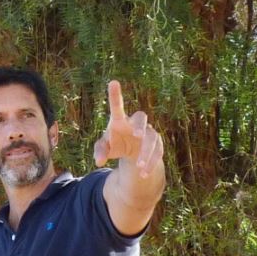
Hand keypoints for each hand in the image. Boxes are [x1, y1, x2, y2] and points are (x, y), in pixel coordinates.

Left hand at [93, 80, 165, 225]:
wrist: (133, 154)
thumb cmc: (116, 144)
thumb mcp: (105, 147)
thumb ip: (100, 151)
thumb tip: (99, 161)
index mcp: (120, 120)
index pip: (117, 107)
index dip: (115, 95)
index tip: (113, 82)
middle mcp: (136, 123)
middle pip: (142, 117)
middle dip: (140, 125)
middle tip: (137, 134)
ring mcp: (149, 133)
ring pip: (152, 139)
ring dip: (146, 153)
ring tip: (138, 166)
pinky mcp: (158, 144)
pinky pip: (158, 152)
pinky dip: (151, 163)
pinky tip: (144, 173)